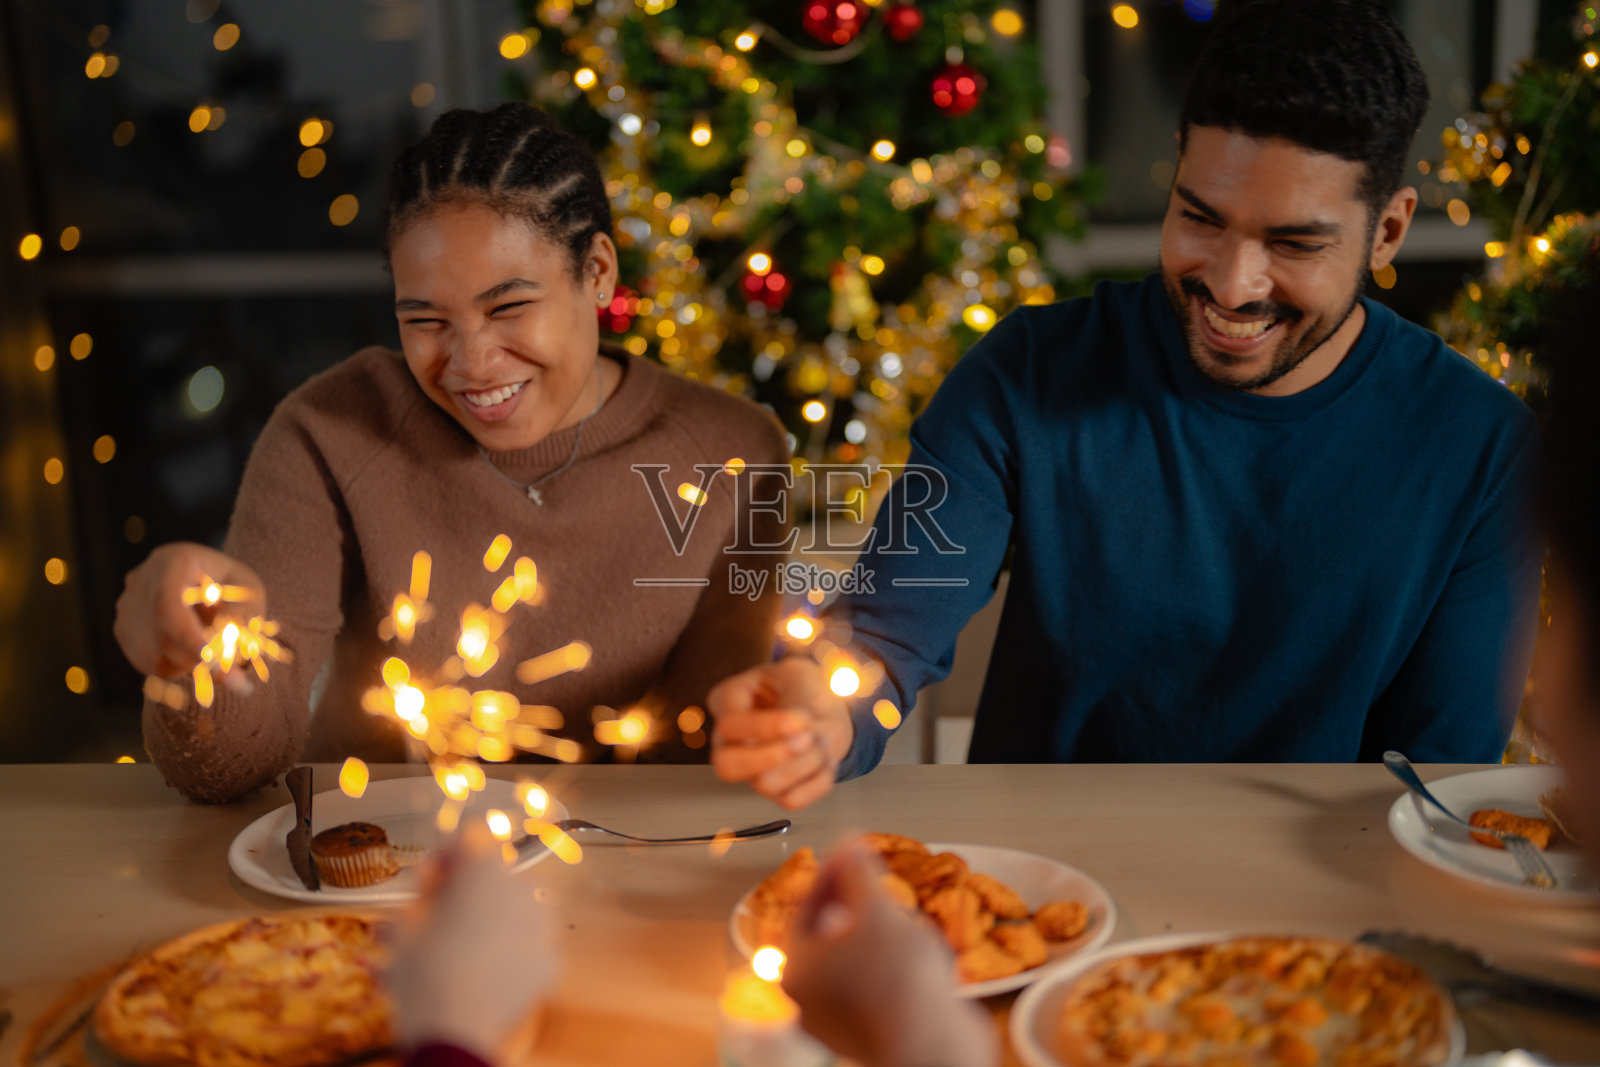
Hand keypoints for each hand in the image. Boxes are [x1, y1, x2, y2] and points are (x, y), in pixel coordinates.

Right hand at [114, 542, 264, 677]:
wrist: (206, 578)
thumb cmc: (232, 585)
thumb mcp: (250, 593)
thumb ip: (244, 619)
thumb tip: (229, 659)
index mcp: (173, 562)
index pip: (168, 605)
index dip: (187, 637)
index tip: (212, 660)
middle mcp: (141, 580)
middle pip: (160, 635)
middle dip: (197, 660)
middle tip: (232, 675)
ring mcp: (127, 605)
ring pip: (152, 655)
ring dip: (189, 666)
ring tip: (213, 655)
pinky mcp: (122, 628)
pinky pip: (145, 662)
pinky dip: (174, 668)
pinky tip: (193, 654)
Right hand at [386, 828, 557, 1061]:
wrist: (455, 1035)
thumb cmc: (424, 977)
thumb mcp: (403, 927)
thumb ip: (420, 892)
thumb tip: (430, 884)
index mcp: (485, 870)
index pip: (469, 837)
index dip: (445, 854)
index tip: (430, 878)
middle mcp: (522, 888)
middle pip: (494, 874)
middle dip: (468, 889)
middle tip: (440, 919)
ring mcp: (543, 925)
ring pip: (515, 908)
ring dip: (492, 918)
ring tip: (461, 950)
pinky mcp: (551, 960)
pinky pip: (529, 944)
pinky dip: (511, 952)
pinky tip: (485, 972)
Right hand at [709, 657, 853, 809]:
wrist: (823, 706)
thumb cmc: (801, 685)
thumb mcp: (798, 675)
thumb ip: (794, 696)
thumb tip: (797, 728)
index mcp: (727, 702)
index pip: (730, 724)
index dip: (766, 726)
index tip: (804, 717)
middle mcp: (728, 741)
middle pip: (726, 766)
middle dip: (772, 756)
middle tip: (807, 738)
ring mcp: (749, 770)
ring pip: (764, 785)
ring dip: (806, 763)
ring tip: (823, 740)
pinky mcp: (774, 791)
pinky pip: (791, 800)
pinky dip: (818, 781)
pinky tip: (827, 760)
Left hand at [782, 847, 996, 1066]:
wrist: (937, 1049)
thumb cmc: (898, 980)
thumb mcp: (876, 908)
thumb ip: (858, 872)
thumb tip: (849, 845)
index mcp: (798, 971)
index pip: (806, 907)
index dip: (831, 872)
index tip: (851, 850)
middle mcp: (812, 1001)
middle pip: (830, 934)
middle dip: (857, 904)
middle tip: (876, 878)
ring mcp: (843, 1021)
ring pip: (857, 960)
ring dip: (879, 933)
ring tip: (902, 915)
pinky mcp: (877, 1032)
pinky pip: (880, 984)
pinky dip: (895, 963)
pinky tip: (918, 951)